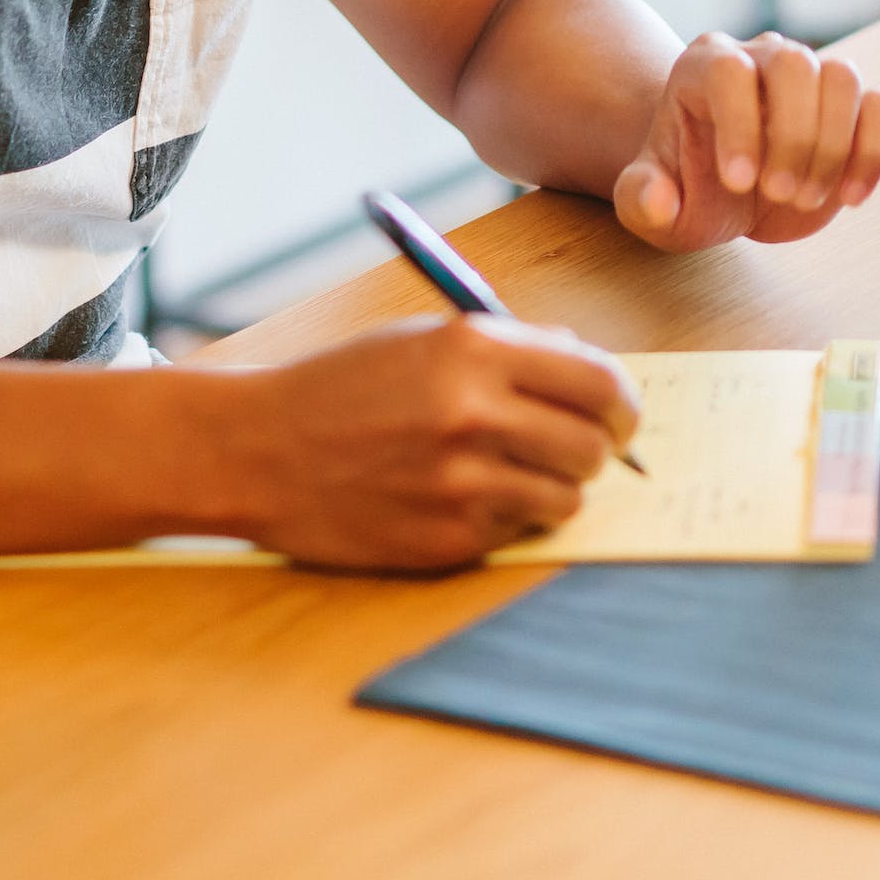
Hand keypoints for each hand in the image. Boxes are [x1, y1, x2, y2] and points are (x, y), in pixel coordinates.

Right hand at [221, 315, 640, 569]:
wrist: (257, 451)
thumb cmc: (342, 388)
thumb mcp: (423, 339)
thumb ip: (510, 350)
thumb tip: (590, 371)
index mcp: (474, 351)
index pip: (599, 381)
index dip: (622, 402)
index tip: (619, 414)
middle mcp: (474, 415)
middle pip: (594, 446)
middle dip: (593, 449)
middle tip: (570, 449)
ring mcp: (461, 484)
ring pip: (566, 499)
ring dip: (553, 489)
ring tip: (510, 474)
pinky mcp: (447, 540)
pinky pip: (517, 534)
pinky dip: (506, 520)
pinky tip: (462, 499)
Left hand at [612, 31, 879, 250]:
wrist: (726, 188)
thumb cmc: (685, 188)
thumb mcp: (648, 203)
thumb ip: (641, 200)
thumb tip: (658, 201)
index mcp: (704, 67)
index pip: (730, 72)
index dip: (739, 124)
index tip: (737, 183)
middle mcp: (760, 56)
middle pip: (795, 64)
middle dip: (793, 137)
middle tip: (777, 194)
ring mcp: (810, 76)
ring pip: (842, 78)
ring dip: (833, 146)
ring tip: (806, 199)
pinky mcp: (850, 107)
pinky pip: (879, 106)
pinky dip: (873, 152)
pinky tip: (850, 197)